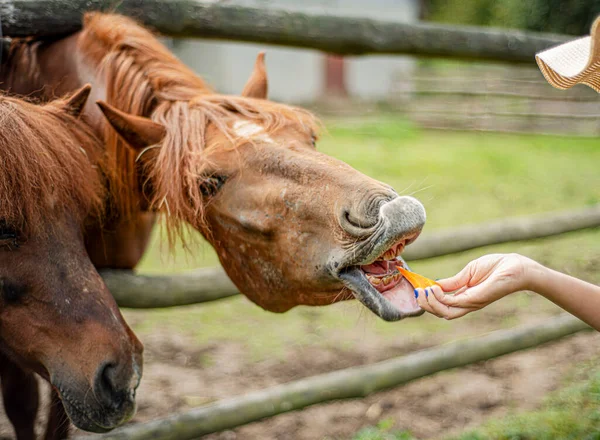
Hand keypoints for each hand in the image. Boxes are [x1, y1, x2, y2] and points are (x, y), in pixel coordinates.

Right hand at [416, 253, 533, 319]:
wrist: (516, 267)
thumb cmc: (496, 267)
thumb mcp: (469, 272)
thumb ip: (453, 281)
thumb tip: (435, 285)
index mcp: (465, 297)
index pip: (442, 304)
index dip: (428, 298)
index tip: (417, 288)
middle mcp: (467, 304)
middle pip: (441, 312)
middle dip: (426, 305)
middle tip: (417, 293)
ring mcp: (471, 303)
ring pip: (444, 312)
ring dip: (430, 304)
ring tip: (422, 292)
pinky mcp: (475, 299)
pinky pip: (452, 303)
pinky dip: (439, 297)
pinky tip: (432, 288)